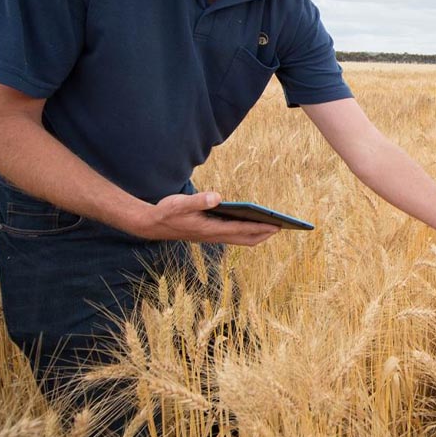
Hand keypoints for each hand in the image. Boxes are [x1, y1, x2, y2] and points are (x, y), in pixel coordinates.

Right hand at [131, 191, 280, 245]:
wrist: (153, 224)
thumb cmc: (167, 212)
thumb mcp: (180, 203)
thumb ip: (199, 200)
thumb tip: (217, 197)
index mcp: (210, 229)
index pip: (241, 230)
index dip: (260, 228)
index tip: (277, 225)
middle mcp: (214, 235)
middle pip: (246, 239)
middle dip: (265, 234)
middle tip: (283, 226)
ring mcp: (213, 236)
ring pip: (241, 239)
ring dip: (257, 234)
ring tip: (273, 225)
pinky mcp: (210, 234)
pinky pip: (234, 235)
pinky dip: (246, 231)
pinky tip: (252, 222)